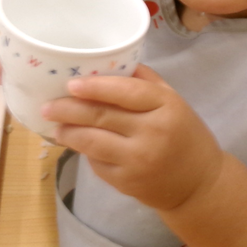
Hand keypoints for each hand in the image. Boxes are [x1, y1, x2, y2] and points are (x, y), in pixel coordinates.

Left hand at [43, 64, 223, 210]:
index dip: (94, 87)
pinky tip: (76, 143)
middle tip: (47, 105)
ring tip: (54, 125)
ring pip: (92, 142)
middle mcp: (153, 133)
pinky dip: (84, 151)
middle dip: (68, 109)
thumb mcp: (174, 101)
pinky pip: (97, 162)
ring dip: (67, 132)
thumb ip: (144, 81)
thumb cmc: (184, 135)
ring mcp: (139, 160)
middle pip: (101, 116)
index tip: (70, 84)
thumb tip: (107, 62)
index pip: (125, 92)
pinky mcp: (127, 182)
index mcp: (166, 106)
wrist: (199, 184)